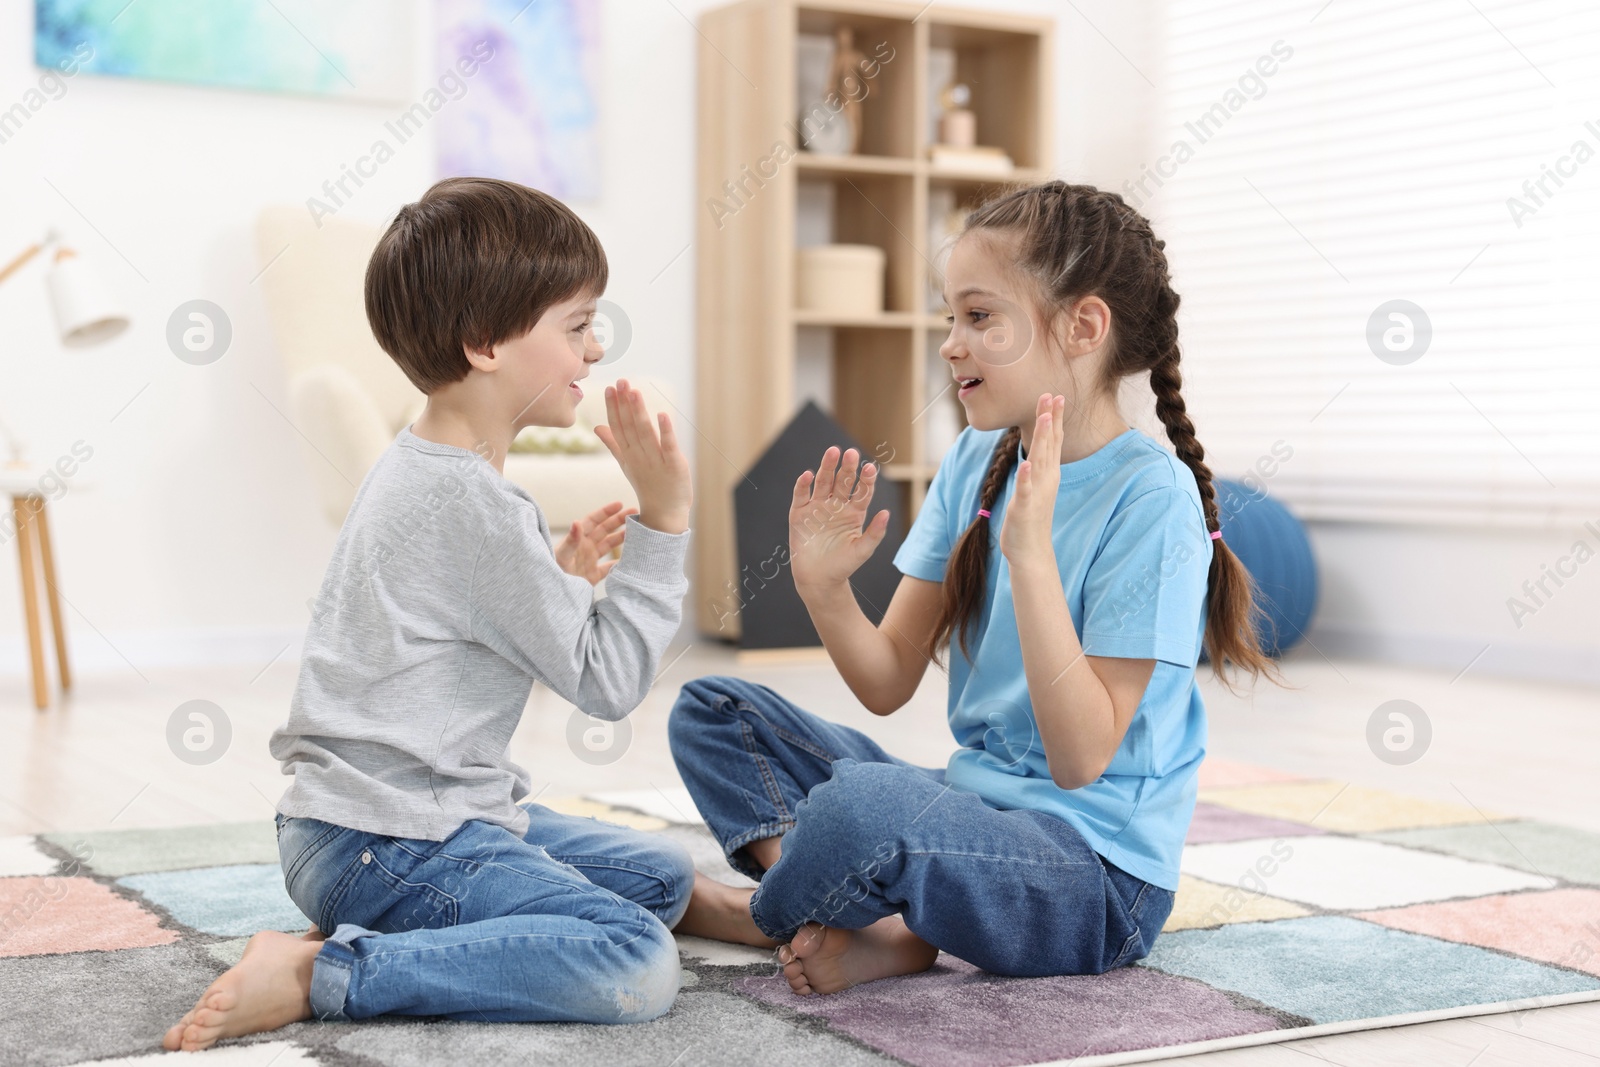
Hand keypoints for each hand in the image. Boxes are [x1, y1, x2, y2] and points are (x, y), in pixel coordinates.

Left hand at [555, 501, 634, 583]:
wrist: (551, 595)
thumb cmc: (552, 572)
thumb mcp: (561, 555)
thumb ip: (571, 540)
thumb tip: (577, 522)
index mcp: (577, 539)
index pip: (593, 521)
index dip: (606, 512)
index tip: (620, 505)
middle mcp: (584, 548)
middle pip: (604, 530)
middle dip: (618, 520)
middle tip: (635, 512)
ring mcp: (589, 561)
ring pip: (608, 546)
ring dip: (621, 538)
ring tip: (637, 532)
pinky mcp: (592, 576)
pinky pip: (609, 568)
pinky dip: (619, 564)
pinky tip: (630, 560)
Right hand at [593, 379, 691, 533]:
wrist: (664, 514)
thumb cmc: (647, 485)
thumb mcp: (626, 464)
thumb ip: (613, 444)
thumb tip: (597, 427)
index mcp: (627, 454)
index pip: (617, 427)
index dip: (613, 408)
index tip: (610, 388)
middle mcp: (639, 456)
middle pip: (629, 427)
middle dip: (624, 404)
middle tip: (621, 382)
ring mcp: (656, 461)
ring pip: (645, 434)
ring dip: (639, 412)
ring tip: (634, 392)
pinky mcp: (675, 466)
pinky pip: (669, 447)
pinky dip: (666, 431)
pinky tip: (662, 414)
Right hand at [789, 446, 889, 594]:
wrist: (819, 580)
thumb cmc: (843, 566)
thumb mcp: (862, 551)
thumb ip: (875, 533)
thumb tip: (887, 513)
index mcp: (854, 512)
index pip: (861, 491)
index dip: (866, 479)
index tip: (870, 468)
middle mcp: (836, 506)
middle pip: (842, 481)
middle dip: (847, 467)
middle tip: (851, 453)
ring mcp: (817, 507)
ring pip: (823, 482)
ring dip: (827, 467)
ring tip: (833, 452)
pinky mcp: (799, 514)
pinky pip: (801, 495)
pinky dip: (803, 485)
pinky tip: (808, 475)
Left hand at [1000, 394, 1064, 563]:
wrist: (1030, 550)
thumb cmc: (1031, 516)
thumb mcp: (1035, 485)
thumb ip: (1038, 465)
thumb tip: (1038, 447)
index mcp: (1048, 473)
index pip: (1053, 441)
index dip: (1054, 418)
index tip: (1055, 395)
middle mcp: (1046, 479)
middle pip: (1049, 444)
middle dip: (1050, 419)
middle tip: (1052, 395)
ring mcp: (1036, 492)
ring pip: (1040, 461)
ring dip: (1043, 439)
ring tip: (1045, 418)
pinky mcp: (1025, 507)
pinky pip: (1025, 489)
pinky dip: (1026, 477)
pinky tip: (1026, 464)